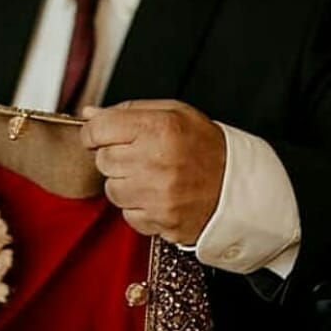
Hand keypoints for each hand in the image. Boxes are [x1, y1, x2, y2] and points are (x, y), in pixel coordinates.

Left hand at [80, 99, 225, 243]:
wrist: (240, 185)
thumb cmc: (205, 146)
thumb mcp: (174, 113)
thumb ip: (128, 110)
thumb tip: (90, 113)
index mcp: (159, 128)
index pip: (98, 129)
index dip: (95, 131)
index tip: (101, 134)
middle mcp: (156, 161)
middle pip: (102, 160)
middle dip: (115, 156)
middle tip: (139, 155)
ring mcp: (158, 195)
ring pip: (111, 189)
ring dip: (125, 183)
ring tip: (151, 176)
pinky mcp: (161, 220)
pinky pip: (127, 214)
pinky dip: (138, 207)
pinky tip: (157, 196)